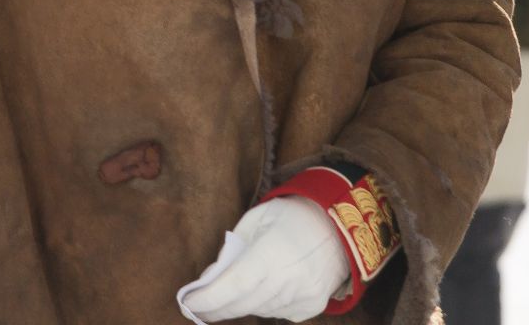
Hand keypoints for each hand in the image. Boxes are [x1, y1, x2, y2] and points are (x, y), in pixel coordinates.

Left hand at [179, 196, 350, 322]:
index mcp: (273, 252)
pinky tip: (259, 291)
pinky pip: (278, 312)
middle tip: (196, 307)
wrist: (339, 226)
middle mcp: (290, 279)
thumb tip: (209, 279)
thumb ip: (231, 251)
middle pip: (243, 304)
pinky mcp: (312, 306)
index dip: (210, 298)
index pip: (235, 284)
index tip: (189, 302)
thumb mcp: (256, 220)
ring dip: (239, 305)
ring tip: (225, 296)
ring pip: (259, 310)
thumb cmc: (292, 216)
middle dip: (216, 308)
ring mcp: (303, 296)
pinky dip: (262, 305)